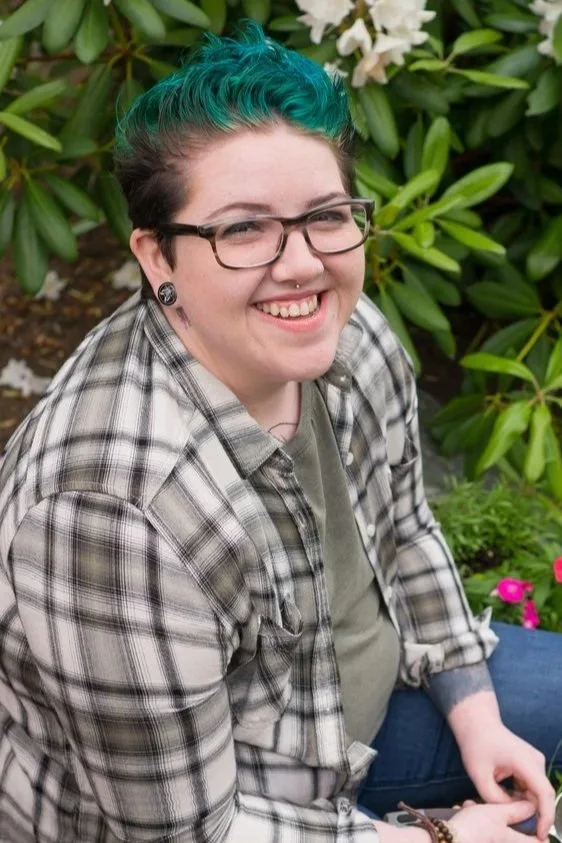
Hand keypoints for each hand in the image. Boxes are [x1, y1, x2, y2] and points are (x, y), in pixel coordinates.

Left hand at [448, 694, 554, 839]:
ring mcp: (535, 762)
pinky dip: (519, 793)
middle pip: (540, 795)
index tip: (541, 834)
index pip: (544, 793)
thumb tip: (511, 812)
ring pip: (534, 792)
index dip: (546, 817)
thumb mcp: (479, 775)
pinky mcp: (531, 764)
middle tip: (508, 815)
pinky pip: (530, 786)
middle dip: (529, 811)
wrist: (476, 722)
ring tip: (497, 794)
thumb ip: (495, 798)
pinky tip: (501, 788)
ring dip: (521, 801)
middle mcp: (535, 761)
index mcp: (525, 761)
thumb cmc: (476, 744)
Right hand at [448, 800, 539, 842]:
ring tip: (472, 804)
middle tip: (494, 802)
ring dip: (485, 813)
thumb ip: (517, 810)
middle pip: (512, 831)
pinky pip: (482, 829)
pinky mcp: (478, 839)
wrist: (451, 839)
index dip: (536, 829)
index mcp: (514, 842)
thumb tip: (533, 807)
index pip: (537, 841)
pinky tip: (464, 810)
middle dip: (503, 814)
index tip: (528, 813)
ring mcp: (489, 841)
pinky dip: (475, 818)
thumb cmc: (477, 827)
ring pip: (494, 827)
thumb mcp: (498, 812)